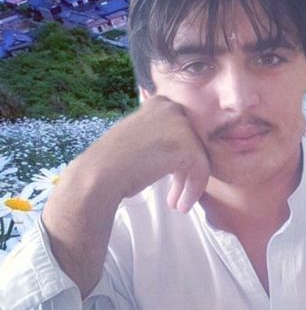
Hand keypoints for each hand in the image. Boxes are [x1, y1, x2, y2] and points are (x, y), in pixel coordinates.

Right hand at [88, 95, 211, 212]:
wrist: (99, 173)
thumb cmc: (113, 162)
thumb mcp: (139, 138)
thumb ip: (160, 137)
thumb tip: (180, 151)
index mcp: (159, 103)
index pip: (182, 132)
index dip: (179, 158)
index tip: (171, 178)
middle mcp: (172, 108)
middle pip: (192, 144)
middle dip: (184, 171)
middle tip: (174, 195)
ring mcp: (181, 125)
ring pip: (198, 159)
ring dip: (188, 183)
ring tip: (177, 204)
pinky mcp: (188, 146)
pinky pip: (201, 171)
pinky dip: (193, 191)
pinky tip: (181, 206)